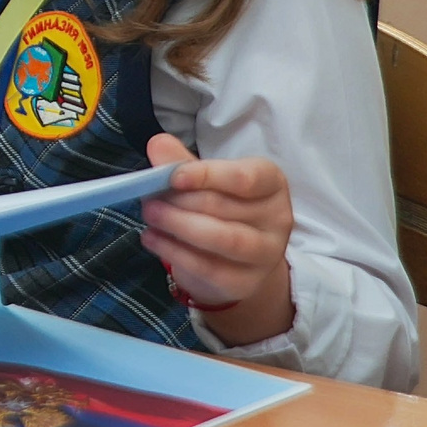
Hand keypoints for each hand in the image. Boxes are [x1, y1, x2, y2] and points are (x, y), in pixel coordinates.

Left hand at [141, 133, 295, 347]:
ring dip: (178, 225)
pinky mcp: (245, 282)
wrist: (235, 261)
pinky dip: (174, 252)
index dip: (207, 175)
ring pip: (222, 239)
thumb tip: (158, 144)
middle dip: (181, 201)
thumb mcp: (204, 181)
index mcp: (271, 182)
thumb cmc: (220, 208)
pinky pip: (208, 268)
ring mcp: (266, 254)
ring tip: (150, 215)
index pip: (244, 178)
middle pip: (224, 207)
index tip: (174, 177)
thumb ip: (182, 163)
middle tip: (149, 198)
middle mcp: (277, 218)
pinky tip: (152, 238)